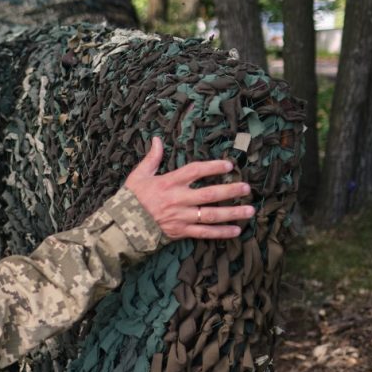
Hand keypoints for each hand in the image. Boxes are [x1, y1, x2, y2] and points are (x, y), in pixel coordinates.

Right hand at [124, 137, 253, 239]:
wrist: (121, 226)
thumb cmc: (130, 199)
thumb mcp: (138, 175)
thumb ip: (152, 157)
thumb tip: (157, 139)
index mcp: (169, 182)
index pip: (195, 171)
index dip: (213, 167)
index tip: (228, 166)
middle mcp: (178, 199)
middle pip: (210, 194)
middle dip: (230, 191)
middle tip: (247, 188)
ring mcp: (181, 217)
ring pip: (211, 214)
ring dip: (232, 212)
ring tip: (249, 210)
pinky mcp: (181, 232)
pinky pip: (204, 233)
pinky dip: (221, 232)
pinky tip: (236, 230)